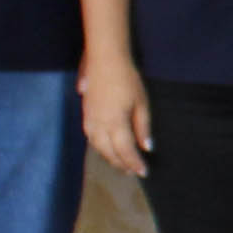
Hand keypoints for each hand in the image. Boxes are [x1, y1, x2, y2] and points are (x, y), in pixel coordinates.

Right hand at [79, 56, 152, 177]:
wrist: (104, 60)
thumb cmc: (127, 80)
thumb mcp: (141, 103)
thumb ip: (142, 127)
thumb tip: (147, 148)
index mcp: (115, 123)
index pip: (125, 150)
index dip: (134, 163)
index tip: (143, 172)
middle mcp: (99, 125)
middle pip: (109, 152)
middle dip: (121, 164)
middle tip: (132, 172)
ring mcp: (89, 120)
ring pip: (97, 147)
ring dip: (109, 157)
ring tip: (120, 164)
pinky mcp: (85, 114)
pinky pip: (90, 138)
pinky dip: (99, 147)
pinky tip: (105, 148)